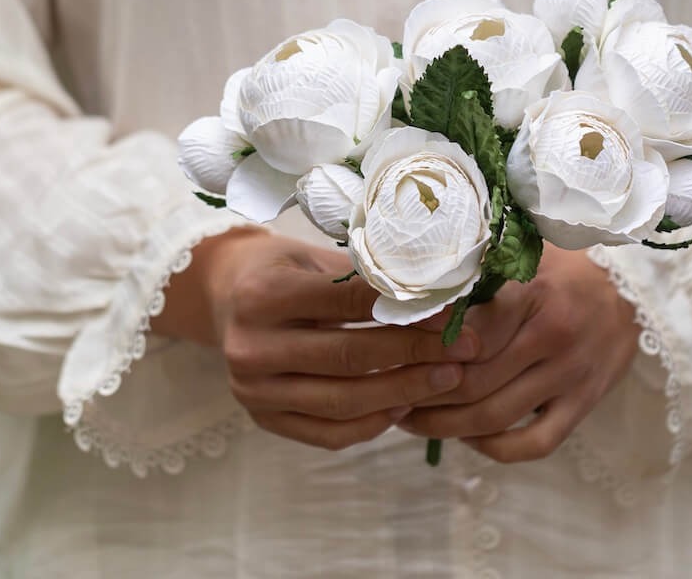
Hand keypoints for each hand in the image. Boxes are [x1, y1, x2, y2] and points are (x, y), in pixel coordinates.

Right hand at [152, 228, 479, 450]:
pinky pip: (327, 433)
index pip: (349, 306)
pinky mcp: (261, 419)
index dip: (405, 310)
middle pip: (350, 358)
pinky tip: (406, 404)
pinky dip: (372, 423)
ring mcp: (252, 391)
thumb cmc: (282, 267)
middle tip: (465, 350)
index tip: (452, 312)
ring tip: (448, 378)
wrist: (226, 295)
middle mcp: (251, 347)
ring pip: (343, 402)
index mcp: (265, 295)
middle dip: (416, 355)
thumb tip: (436, 289)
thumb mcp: (314, 257)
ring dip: (404, 393)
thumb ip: (363, 278)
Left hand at [400, 245, 639, 462]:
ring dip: (446, 427)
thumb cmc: (563, 265)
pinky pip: (534, 443)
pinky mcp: (584, 403)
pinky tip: (467, 438)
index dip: (424, 348)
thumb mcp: (522, 254)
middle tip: (391, 392)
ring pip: (494, 417)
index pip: (468, 331)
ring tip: (412, 420)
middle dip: (424, 393)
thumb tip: (419, 298)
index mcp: (534, 291)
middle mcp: (554, 335)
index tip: (393, 352)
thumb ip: (479, 274)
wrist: (633, 285)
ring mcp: (571, 374)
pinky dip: (494, 448)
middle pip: (473, 380)